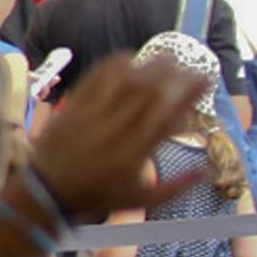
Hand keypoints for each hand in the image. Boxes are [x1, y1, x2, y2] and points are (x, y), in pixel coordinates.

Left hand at [26, 54, 218, 221]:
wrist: (47, 191)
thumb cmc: (99, 196)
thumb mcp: (141, 200)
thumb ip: (177, 186)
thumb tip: (210, 171)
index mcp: (134, 154)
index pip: (167, 117)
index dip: (188, 96)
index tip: (204, 79)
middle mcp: (114, 132)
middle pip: (148, 94)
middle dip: (173, 75)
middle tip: (189, 66)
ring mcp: (91, 117)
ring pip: (123, 83)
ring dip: (147, 66)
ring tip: (166, 56)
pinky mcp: (72, 107)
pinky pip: (93, 80)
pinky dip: (112, 65)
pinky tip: (129, 57)